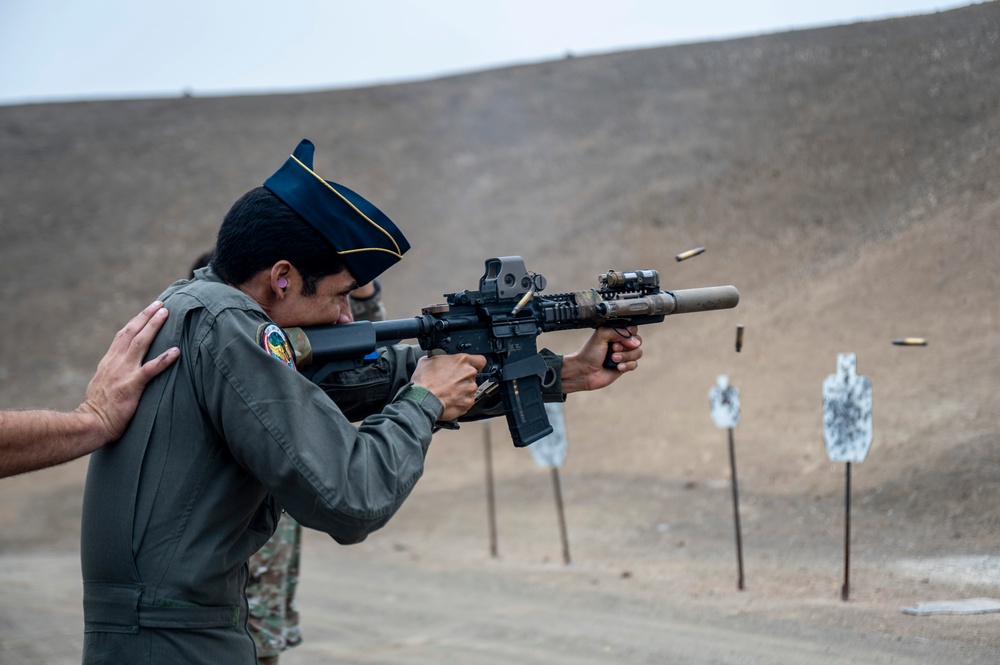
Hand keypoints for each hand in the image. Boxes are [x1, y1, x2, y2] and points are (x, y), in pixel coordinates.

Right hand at [76, 301, 180, 440]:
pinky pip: (150, 370)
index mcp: (109, 362)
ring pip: (140, 344)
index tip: (148, 310)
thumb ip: (113, 372)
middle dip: (146, 316)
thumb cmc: (98, 409)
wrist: (90, 423)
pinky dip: (164, 359)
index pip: (123, 336)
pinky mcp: (131, 386)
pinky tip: (176, 351)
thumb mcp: (102, 383)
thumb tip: (121, 367)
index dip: (136, 321)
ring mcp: (123, 373)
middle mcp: (115, 362)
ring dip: (154, 327)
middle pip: (132, 333)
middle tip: (161, 304)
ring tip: (167, 314)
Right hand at [411, 353, 486, 421]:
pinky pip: (468, 400)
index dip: (475, 364)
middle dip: (464, 378)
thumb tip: (439, 360)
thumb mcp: (428, 360)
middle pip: (473, 375)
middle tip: (452, 381)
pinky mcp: (468, 402)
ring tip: (449, 392)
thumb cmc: (424, 381)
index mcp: (462, 360)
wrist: (423, 400)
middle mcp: (469, 373)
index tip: (470, 367)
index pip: (480, 360)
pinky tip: (450, 400)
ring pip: (470, 388)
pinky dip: (461, 401)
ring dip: (463, 390)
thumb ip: (440, 358)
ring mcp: (470, 388)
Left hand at [560, 326, 642, 392]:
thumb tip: (634, 340)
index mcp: (614, 333)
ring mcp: (623, 355)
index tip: (620, 339)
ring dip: (626, 356)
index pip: (632, 329)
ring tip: (613, 358)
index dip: (630, 334)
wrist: (584, 371)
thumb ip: (617, 331)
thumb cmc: (589, 353)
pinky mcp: (624, 366)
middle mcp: (620, 343)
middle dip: (627, 346)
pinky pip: (634, 364)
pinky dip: (627, 365)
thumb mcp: (601, 334)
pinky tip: (617, 367)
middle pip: (638, 341)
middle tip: (613, 348)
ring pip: (637, 353)